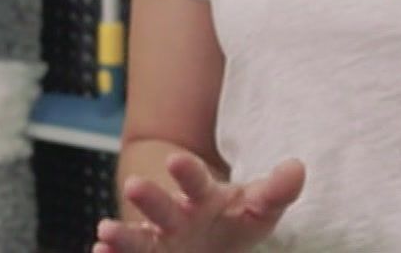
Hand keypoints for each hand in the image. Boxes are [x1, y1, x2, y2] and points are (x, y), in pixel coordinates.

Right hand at [94, 153, 305, 252]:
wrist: (207, 238)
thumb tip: (297, 167)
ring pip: (138, 236)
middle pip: (161, 205)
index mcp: (201, 196)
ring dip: (122, 233)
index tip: (176, 160)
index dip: (187, 170)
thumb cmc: (231, 219)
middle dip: (149, 196)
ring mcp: (158, 240)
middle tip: (135, 186)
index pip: (195, 180)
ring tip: (104, 231)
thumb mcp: (257, 207)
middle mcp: (174, 215)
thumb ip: (276, 191)